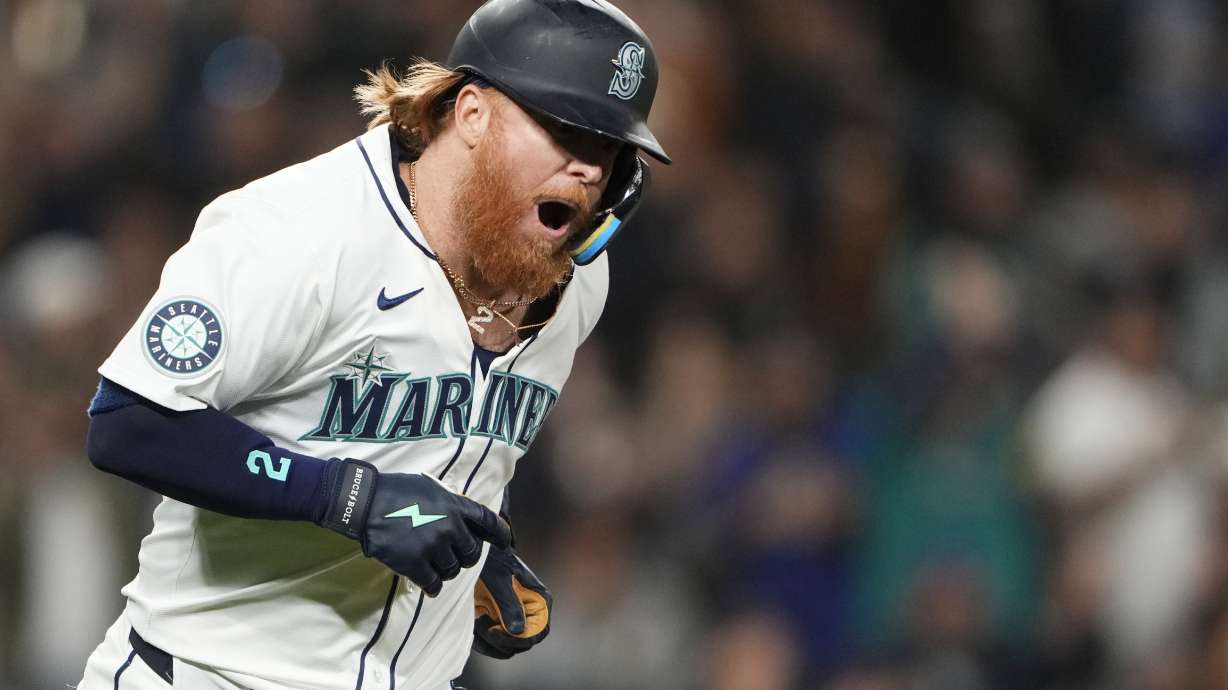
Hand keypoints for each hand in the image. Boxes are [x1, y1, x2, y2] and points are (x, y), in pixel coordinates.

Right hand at [319, 459, 511, 595]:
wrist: (366, 502)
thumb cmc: (396, 491)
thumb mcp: (431, 489)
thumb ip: (450, 505)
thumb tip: (462, 522)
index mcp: (455, 506)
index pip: (488, 522)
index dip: (500, 534)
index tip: (505, 544)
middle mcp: (450, 527)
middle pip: (471, 554)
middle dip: (465, 557)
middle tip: (455, 557)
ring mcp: (433, 547)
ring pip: (452, 570)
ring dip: (446, 571)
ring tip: (435, 566)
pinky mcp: (415, 564)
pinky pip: (433, 584)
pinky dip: (433, 587)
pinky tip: (429, 587)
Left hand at [472, 544, 551, 658]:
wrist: (478, 554)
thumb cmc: (493, 560)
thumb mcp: (499, 578)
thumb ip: (509, 603)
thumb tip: (518, 630)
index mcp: (540, 601)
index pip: (539, 632)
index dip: (518, 638)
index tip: (494, 631)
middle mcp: (531, 614)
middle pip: (522, 644)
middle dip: (499, 639)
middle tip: (480, 619)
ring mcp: (515, 621)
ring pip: (506, 648)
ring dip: (487, 641)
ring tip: (476, 617)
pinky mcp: (500, 626)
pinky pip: (493, 645)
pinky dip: (480, 641)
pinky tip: (472, 623)